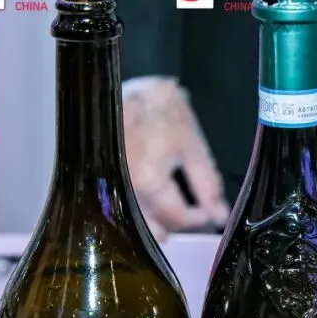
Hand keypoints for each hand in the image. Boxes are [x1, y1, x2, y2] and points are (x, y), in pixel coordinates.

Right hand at [121, 76, 230, 239]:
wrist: (115, 86)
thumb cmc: (156, 109)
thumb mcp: (190, 142)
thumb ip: (207, 183)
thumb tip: (218, 214)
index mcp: (150, 183)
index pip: (179, 220)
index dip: (199, 218)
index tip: (207, 210)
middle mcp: (124, 193)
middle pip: (155, 231)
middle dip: (175, 224)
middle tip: (188, 208)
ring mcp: (107, 191)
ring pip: (136, 226)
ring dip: (155, 222)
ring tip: (168, 203)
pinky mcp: (98, 186)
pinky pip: (121, 211)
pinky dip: (137, 212)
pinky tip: (147, 199)